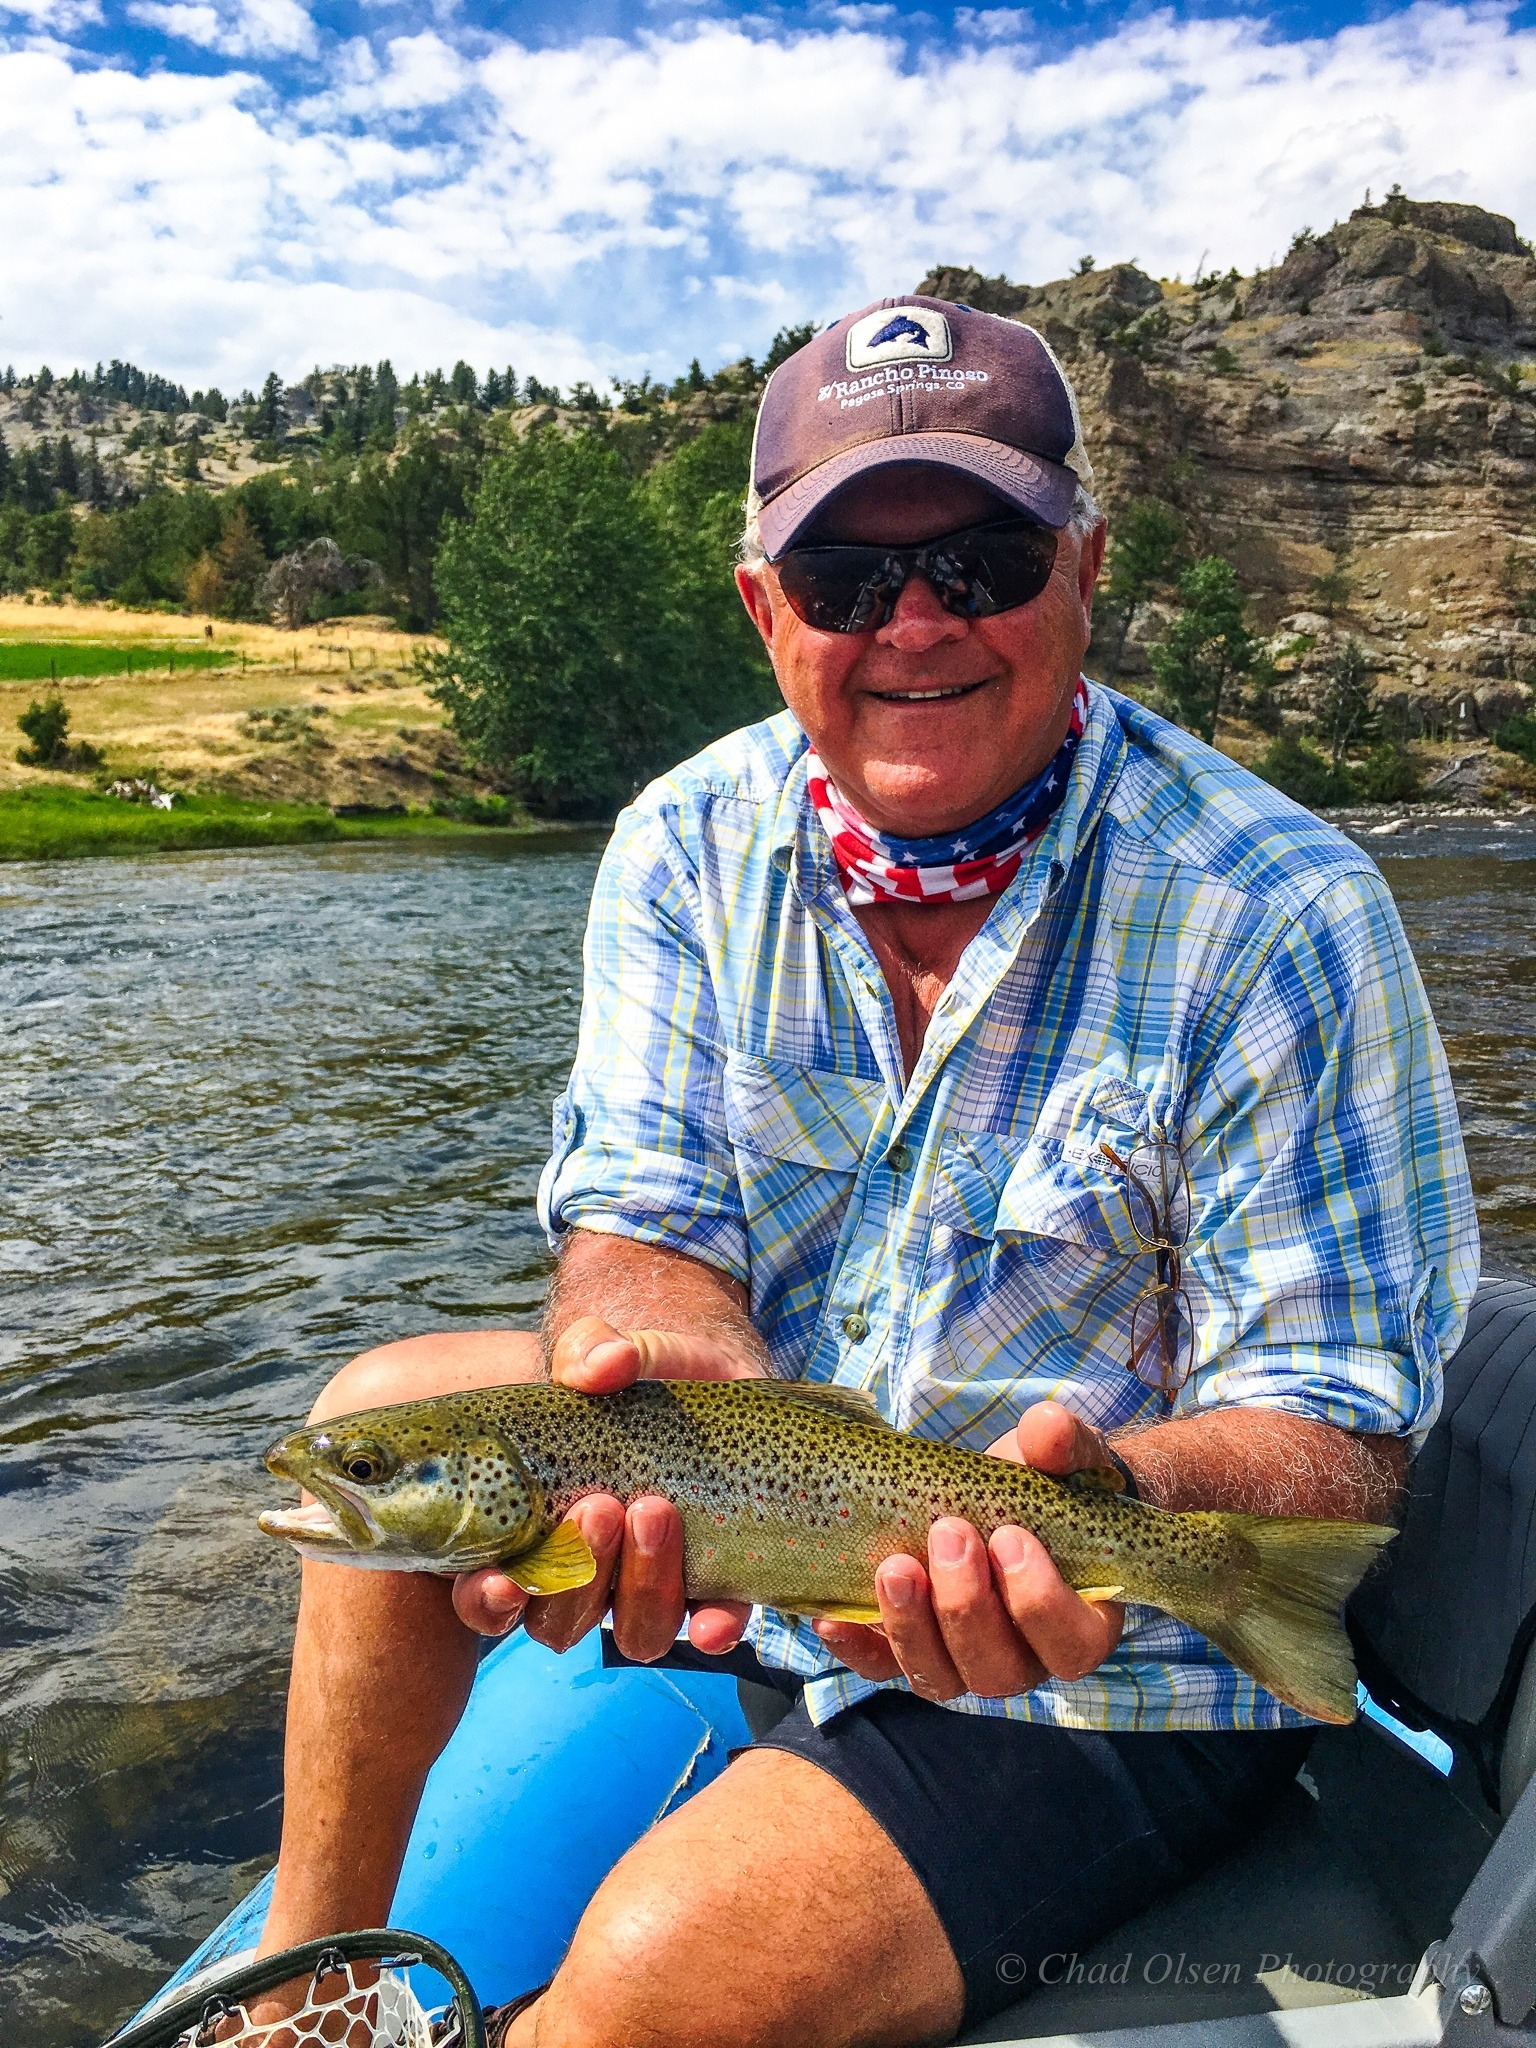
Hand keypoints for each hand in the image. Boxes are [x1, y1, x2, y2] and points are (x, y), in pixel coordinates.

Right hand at [451, 1316, 756, 1660]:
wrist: (706, 1371)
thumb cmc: (631, 1371)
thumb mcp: (604, 1350)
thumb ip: (589, 1350)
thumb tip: (601, 1365)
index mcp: (532, 1532)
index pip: (488, 1595)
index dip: (487, 1602)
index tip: (501, 1580)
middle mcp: (585, 1573)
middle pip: (561, 1620)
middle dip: (579, 1573)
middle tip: (600, 1506)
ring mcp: (649, 1583)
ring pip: (635, 1632)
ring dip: (642, 1586)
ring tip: (656, 1510)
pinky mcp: (715, 1580)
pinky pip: (712, 1626)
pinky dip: (714, 1628)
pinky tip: (716, 1621)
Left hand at [813, 1400, 1126, 1701]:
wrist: (1000, 1494)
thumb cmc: (1045, 1483)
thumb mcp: (1060, 1458)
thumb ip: (1064, 1446)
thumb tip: (1048, 1426)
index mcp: (1079, 1623)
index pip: (1070, 1644)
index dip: (1040, 1601)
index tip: (1009, 1536)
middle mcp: (1024, 1659)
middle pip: (997, 1670)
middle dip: (965, 1606)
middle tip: (947, 1533)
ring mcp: (963, 1662)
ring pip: (940, 1678)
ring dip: (911, 1628)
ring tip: (894, 1566)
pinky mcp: (912, 1651)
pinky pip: (882, 1669)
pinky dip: (857, 1647)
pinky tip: (831, 1616)